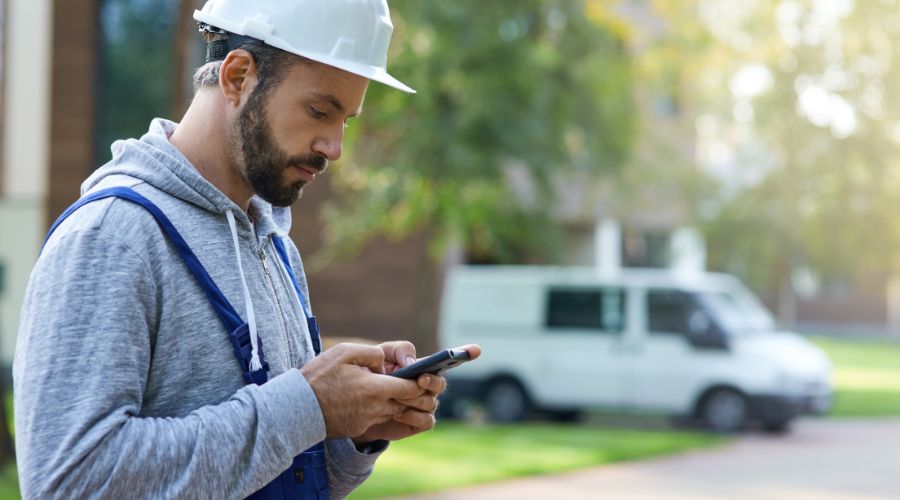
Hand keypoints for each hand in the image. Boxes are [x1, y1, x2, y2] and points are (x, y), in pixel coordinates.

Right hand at [299, 343, 424, 438]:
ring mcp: (367, 420)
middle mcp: (376, 408)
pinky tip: (370, 399)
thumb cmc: (319, 376)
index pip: (411, 388)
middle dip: (414, 395)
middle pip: (406, 403)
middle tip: (417, 384)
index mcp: (375, 388)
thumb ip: (372, 353)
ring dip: (397, 402)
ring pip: (393, 412)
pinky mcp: (358, 429)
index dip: (420, 382)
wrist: (297, 407)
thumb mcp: (345, 352)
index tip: (422, 375)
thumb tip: (384, 362)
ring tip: (393, 389)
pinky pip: (377, 419)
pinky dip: (379, 410)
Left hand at [352, 344, 482, 443]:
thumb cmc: (373, 376)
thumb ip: (399, 351)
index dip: (465, 353)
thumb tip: (413, 363)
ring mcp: (426, 405)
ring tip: (395, 398)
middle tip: (419, 380)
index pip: (450, 360)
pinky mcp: (419, 423)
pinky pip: (426, 420)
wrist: (358, 404)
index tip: (476, 349)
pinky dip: (412, 416)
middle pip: (441, 383)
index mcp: (425, 367)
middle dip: (432, 381)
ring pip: (431, 402)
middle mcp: (430, 386)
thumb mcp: (381, 356)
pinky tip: (396, 413)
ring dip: (413, 399)